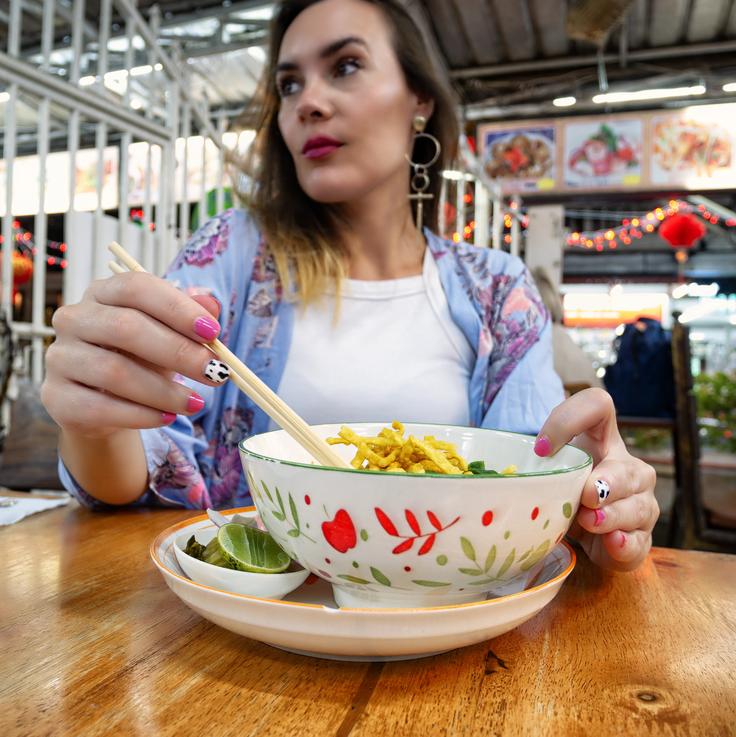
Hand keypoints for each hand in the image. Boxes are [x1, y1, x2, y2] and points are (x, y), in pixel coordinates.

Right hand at [42, 272, 228, 437]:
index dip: (177, 308)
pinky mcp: (56, 396)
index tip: (213, 332)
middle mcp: (74, 318)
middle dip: (178, 352)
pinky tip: (167, 417)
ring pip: (114, 371)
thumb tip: (212, 304)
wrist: (107, 403)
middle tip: (214, 372)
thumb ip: (191, 318)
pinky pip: (100, 407)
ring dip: (164, 391)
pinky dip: (141, 415)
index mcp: (104, 293)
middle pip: (125, 327)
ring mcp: (60, 357)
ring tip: (196, 403)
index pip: (136, 287)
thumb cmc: (142, 358)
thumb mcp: (170, 335)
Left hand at [535, 388, 658, 571]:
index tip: (541, 449)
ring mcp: (640, 503)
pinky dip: (625, 543)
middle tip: (586, 494)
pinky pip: (640, 541)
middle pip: (627, 468)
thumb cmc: (560, 494)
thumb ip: (533, 470)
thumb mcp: (546, 476)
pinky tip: (612, 542)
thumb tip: (496, 477)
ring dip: (614, 515)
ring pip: (639, 506)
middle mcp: (627, 468)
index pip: (596, 405)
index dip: (570, 418)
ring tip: (591, 520)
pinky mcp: (641, 537)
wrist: (579, 535)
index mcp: (601, 440)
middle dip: (609, 482)